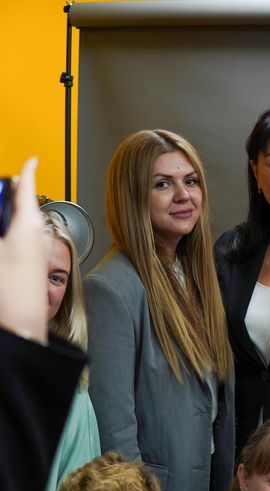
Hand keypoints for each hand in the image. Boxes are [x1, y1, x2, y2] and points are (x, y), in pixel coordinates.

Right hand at [0, 158, 46, 342]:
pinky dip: (9, 232)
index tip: (33, 160)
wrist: (22, 320)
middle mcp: (35, 233)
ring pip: (18, 222)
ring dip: (6, 218)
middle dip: (6, 199)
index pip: (27, 189)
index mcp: (27, 223)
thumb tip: (0, 214)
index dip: (28, 172)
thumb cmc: (10, 288)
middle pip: (19, 205)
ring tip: (3, 232)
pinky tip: (3, 242)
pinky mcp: (32, 260)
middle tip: (1, 199)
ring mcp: (35, 247)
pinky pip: (19, 237)